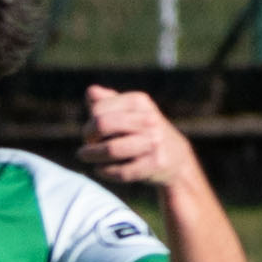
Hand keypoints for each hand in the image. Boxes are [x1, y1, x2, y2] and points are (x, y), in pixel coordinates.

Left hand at [76, 85, 199, 197]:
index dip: (89, 124)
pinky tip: (102, 169)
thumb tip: (90, 90)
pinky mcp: (156, 163)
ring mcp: (154, 141)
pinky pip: (121, 171)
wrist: (175, 157)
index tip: (90, 134)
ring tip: (87, 158)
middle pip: (102, 125)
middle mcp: (149, 119)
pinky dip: (105, 171)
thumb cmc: (141, 132)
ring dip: (93, 156)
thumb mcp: (127, 112)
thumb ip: (107, 101)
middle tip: (86, 146)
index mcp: (139, 101)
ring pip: (111, 149)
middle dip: (88, 138)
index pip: (99, 109)